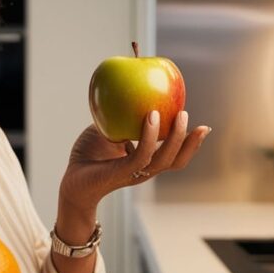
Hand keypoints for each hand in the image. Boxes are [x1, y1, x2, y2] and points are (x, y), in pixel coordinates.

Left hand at [59, 110, 210, 208]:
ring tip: (180, 115)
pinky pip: (141, 153)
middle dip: (191, 142)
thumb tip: (133, 91)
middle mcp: (144, 170)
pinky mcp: (121, 172)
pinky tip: (152, 116)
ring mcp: (134, 173)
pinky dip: (150, 135)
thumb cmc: (87, 156)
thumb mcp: (107, 130)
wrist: (70, 181)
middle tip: (195, 119)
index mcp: (145, 162)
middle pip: (176, 161)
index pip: (174, 156)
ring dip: (176, 138)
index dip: (190, 144)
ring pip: (164, 159)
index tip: (203, 126)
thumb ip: (121, 116)